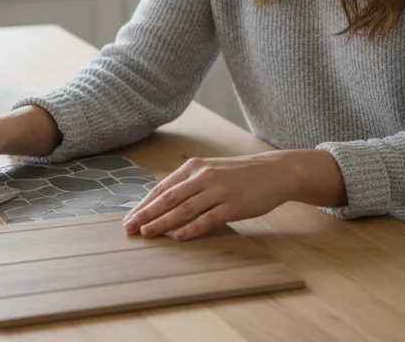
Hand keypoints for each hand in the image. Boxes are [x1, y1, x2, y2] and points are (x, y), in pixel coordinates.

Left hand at [122, 153, 298, 240]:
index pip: (162, 188)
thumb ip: (189, 183)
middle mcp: (204, 177)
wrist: (275, 172)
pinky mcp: (233, 205)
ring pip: (184, 209)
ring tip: (147, 233)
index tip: (129, 218)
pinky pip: (208, 219)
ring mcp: (219, 191)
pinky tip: (178, 237)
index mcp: (195, 167)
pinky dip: (191, 228)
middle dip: (146, 214)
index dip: (144, 204)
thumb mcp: (211, 170)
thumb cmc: (240, 174)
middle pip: (168, 198)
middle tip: (129, 228)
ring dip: (163, 222)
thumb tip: (162, 202)